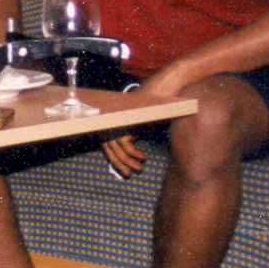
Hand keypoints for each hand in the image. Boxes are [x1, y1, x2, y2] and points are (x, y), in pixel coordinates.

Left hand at [102, 63, 191, 178]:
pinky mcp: (124, 120)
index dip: (115, 161)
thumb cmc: (153, 109)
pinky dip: (133, 153)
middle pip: (109, 149)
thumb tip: (130, 153)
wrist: (161, 93)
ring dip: (128, 161)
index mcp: (113, 122)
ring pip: (116, 148)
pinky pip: (124, 143)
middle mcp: (111, 121)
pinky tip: (143, 157)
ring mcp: (116, 120)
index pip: (107, 146)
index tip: (124, 172)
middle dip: (120, 164)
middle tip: (129, 174)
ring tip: (139, 169)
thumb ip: (134, 135)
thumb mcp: (141, 124)